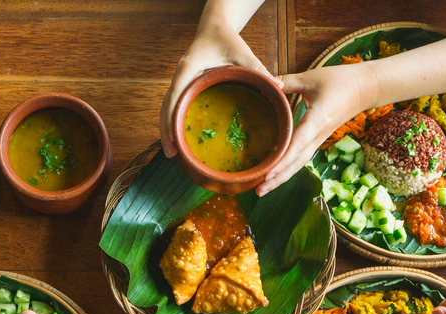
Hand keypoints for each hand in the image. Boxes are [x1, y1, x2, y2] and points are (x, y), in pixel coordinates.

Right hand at [160, 21, 278, 158]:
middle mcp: (180, 76)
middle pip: (166, 107)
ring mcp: (180, 81)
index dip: (170, 119)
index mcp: (189, 69)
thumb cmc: (226, 38)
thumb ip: (258, 69)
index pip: (174, 97)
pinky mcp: (185, 85)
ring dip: (168, 129)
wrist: (214, 26)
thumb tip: (279, 86)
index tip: (172, 138)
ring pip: (168, 108)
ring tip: (172, 152)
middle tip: (171, 155)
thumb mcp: (243, 52)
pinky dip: (174, 121)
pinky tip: (179, 136)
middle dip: (166, 131)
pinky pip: (175, 105)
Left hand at [257, 63, 372, 194]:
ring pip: (300, 164)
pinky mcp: (319, 139)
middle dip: (278, 179)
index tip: (267, 174)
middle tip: (258, 191)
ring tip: (262, 189)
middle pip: (297, 163)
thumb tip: (266, 83)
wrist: (366, 87)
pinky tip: (276, 173)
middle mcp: (319, 135)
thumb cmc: (341, 80)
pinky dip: (288, 167)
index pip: (297, 146)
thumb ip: (286, 81)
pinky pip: (302, 157)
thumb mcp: (311, 77)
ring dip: (282, 177)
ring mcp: (320, 139)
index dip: (282, 161)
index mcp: (317, 121)